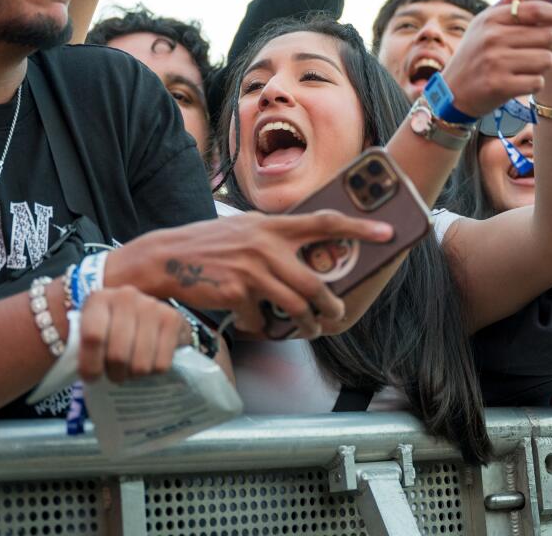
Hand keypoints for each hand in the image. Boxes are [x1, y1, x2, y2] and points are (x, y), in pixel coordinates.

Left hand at [78, 287, 190, 382]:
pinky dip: (153, 371)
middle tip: (115, 375)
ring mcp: (152, 305)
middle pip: (118, 354)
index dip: (91, 365)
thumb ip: (87, 347)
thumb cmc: (111, 328)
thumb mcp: (92, 330)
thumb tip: (90, 374)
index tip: (91, 378)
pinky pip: (161, 363)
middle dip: (115, 374)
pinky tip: (149, 361)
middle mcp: (126, 296)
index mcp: (99, 299)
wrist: (146, 314)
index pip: (93, 337)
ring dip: (134, 374)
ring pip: (140, 363)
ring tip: (131, 368)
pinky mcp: (173, 318)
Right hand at [110, 210, 395, 337]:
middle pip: (316, 283)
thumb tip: (307, 254)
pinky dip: (258, 326)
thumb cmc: (207, 245)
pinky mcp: (237, 292)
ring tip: (308, 329)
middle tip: (337, 314)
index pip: (325, 221)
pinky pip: (259, 318)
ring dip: (306, 324)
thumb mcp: (245, 229)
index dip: (360, 226)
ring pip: (295, 306)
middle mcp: (266, 244)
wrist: (163, 259)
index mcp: (272, 225)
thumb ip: (275, 238)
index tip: (387, 231)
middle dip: (332, 305)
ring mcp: (252, 270)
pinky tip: (250, 323)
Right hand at [441, 0, 551, 116]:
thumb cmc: (472, 56)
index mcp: (491, 19)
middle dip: (546, 46)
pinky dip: (533, 85)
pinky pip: (538, 82)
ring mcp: (496, 61)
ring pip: (546, 59)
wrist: (452, 93)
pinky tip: (517, 83)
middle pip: (548, 35)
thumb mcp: (483, 25)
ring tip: (522, 69)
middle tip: (530, 53)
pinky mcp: (500, 85)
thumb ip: (506, 3)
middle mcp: (493, 37)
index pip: (535, 10)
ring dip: (541, 67)